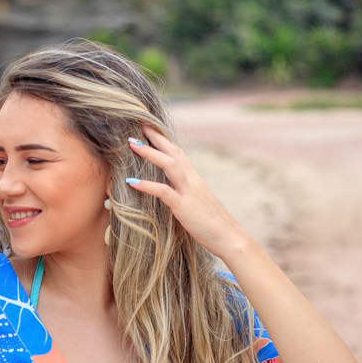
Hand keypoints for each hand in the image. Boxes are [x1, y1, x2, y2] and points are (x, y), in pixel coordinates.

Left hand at [126, 126, 251, 264]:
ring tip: (132, 143)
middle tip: (139, 123)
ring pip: (169, 164)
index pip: (180, 155)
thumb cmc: (215, 227)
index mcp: (196, 181)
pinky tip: (131, 181)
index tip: (151, 131)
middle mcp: (193, 181)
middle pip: (174, 152)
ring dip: (150, 153)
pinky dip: (147, 185)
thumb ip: (189, 197)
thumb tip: (178, 196)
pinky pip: (163, 191)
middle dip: (156, 137)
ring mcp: (189, 192)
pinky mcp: (184, 207)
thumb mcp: (200, 206)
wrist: (230, 239)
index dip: (166, 142)